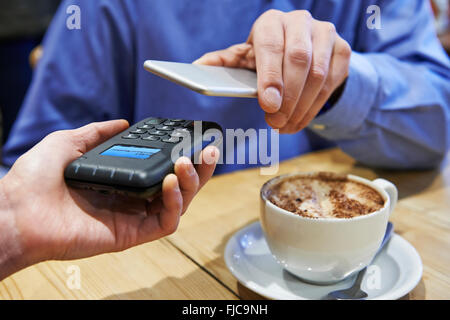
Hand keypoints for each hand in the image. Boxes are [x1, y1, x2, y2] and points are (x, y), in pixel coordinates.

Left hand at [0, 120, 218, 278]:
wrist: (18, 210)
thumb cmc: (36, 180)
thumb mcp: (69, 143)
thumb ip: (98, 133)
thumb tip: (122, 122)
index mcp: (121, 179)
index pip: (161, 168)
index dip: (181, 155)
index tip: (193, 139)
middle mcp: (132, 198)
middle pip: (178, 186)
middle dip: (199, 169)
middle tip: (207, 149)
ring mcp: (134, 216)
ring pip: (179, 203)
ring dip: (191, 182)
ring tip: (187, 162)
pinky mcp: (133, 234)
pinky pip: (166, 221)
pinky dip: (175, 202)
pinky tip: (169, 183)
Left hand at [194, 9, 350, 132]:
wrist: (303, 49)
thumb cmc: (266, 56)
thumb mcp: (244, 58)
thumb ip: (223, 62)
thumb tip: (195, 67)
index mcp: (271, 22)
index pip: (272, 46)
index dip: (270, 76)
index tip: (268, 105)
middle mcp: (300, 22)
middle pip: (299, 60)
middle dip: (288, 98)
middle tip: (275, 123)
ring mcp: (325, 34)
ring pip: (318, 74)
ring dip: (302, 106)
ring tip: (285, 126)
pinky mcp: (342, 50)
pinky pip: (332, 82)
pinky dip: (316, 106)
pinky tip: (300, 120)